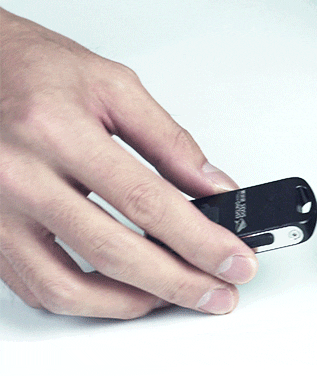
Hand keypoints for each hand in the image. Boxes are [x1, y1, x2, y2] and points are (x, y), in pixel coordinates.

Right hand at [0, 9, 257, 318]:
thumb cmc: (34, 70)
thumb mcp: (113, 87)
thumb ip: (169, 141)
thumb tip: (215, 188)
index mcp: (55, 131)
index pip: (145, 201)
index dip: (199, 240)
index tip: (234, 260)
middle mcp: (18, 176)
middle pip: (112, 252)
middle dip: (178, 283)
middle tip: (219, 293)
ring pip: (66, 288)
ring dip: (132, 304)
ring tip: (175, 298)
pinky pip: (36, 289)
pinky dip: (87, 302)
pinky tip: (124, 293)